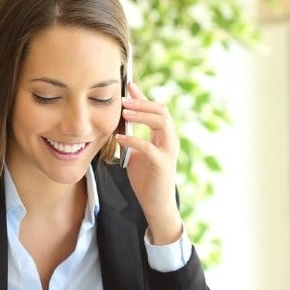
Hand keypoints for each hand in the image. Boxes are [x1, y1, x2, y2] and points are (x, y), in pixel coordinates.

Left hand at [116, 82, 183, 244]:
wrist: (155, 204)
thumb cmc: (146, 179)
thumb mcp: (136, 153)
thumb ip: (132, 137)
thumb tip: (119, 120)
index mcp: (164, 136)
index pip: (156, 109)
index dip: (143, 97)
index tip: (128, 86)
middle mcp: (170, 140)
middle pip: (161, 111)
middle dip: (142, 103)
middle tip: (123, 100)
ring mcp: (168, 152)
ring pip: (161, 123)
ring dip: (142, 116)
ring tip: (124, 113)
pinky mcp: (162, 165)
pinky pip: (149, 147)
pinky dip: (134, 140)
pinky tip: (120, 139)